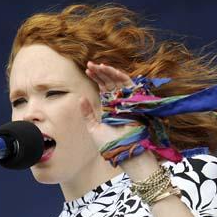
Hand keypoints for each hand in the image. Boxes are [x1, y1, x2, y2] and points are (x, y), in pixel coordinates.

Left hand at [82, 61, 160, 178]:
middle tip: (90, 65)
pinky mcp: (135, 100)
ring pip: (118, 81)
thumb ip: (87, 114)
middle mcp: (119, 102)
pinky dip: (120, 76)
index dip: (97, 78)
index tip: (87, 70)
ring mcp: (127, 100)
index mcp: (110, 107)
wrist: (124, 151)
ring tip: (97, 66)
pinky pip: (129, 84)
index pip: (104, 88)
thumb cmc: (110, 143)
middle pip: (110, 82)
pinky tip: (109, 70)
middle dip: (100, 73)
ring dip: (108, 72)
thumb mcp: (94, 128)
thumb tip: (81, 98)